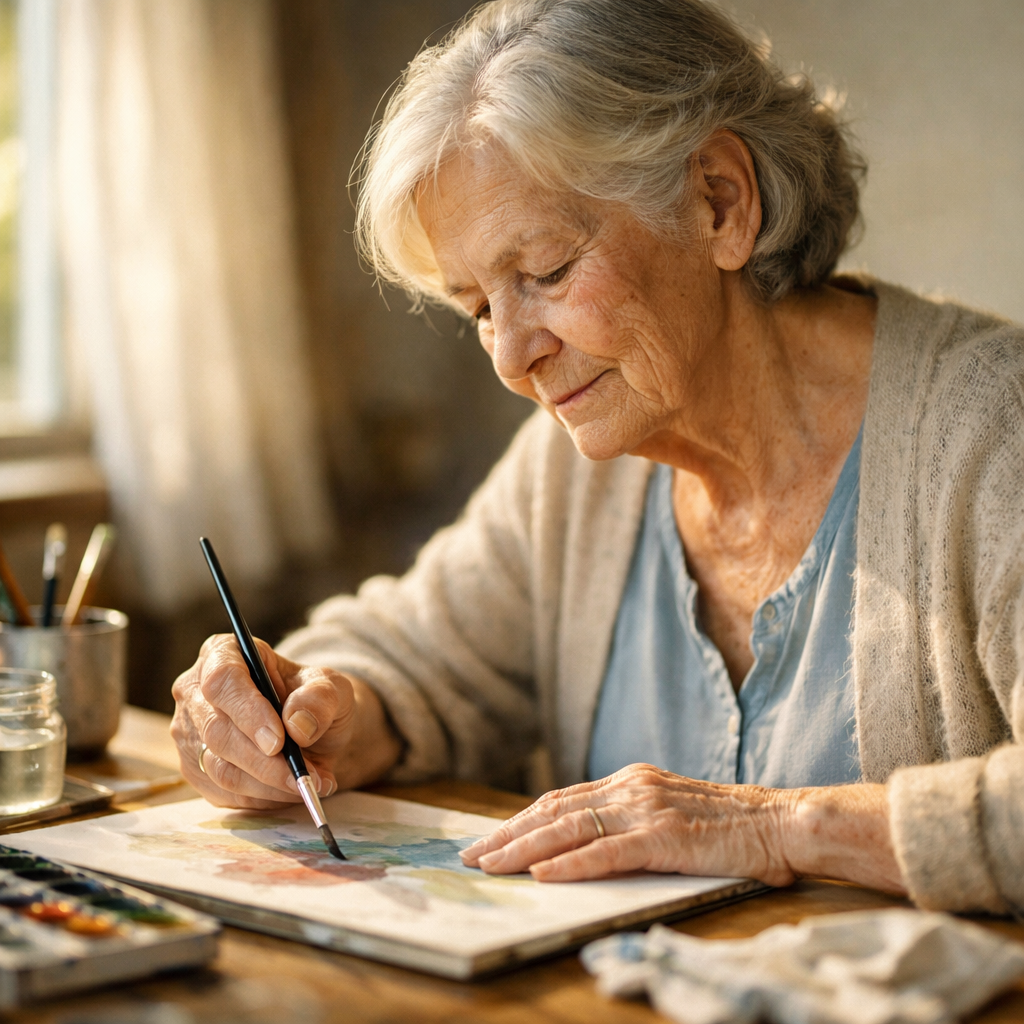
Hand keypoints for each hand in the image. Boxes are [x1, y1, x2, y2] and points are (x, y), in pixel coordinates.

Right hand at [171, 634, 401, 808]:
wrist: (308, 731)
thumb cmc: (313, 700)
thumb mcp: (331, 688)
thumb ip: (320, 698)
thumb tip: (298, 724)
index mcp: (224, 653)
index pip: (223, 679)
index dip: (248, 711)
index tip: (278, 741)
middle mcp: (195, 691)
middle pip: (217, 730)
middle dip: (263, 760)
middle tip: (302, 775)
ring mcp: (190, 732)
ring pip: (219, 767)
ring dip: (267, 783)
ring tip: (308, 783)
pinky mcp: (195, 769)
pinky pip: (222, 792)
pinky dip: (261, 798)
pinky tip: (289, 791)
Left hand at [459, 763, 906, 892]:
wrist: (782, 822)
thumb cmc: (730, 827)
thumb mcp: (670, 814)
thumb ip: (629, 822)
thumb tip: (583, 847)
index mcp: (631, 780)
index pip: (561, 799)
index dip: (522, 819)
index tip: (491, 838)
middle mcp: (631, 787)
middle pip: (554, 810)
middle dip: (508, 834)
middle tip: (473, 854)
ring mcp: (646, 809)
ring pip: (570, 828)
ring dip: (524, 849)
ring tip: (492, 865)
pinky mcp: (664, 837)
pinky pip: (606, 852)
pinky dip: (570, 864)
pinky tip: (543, 876)